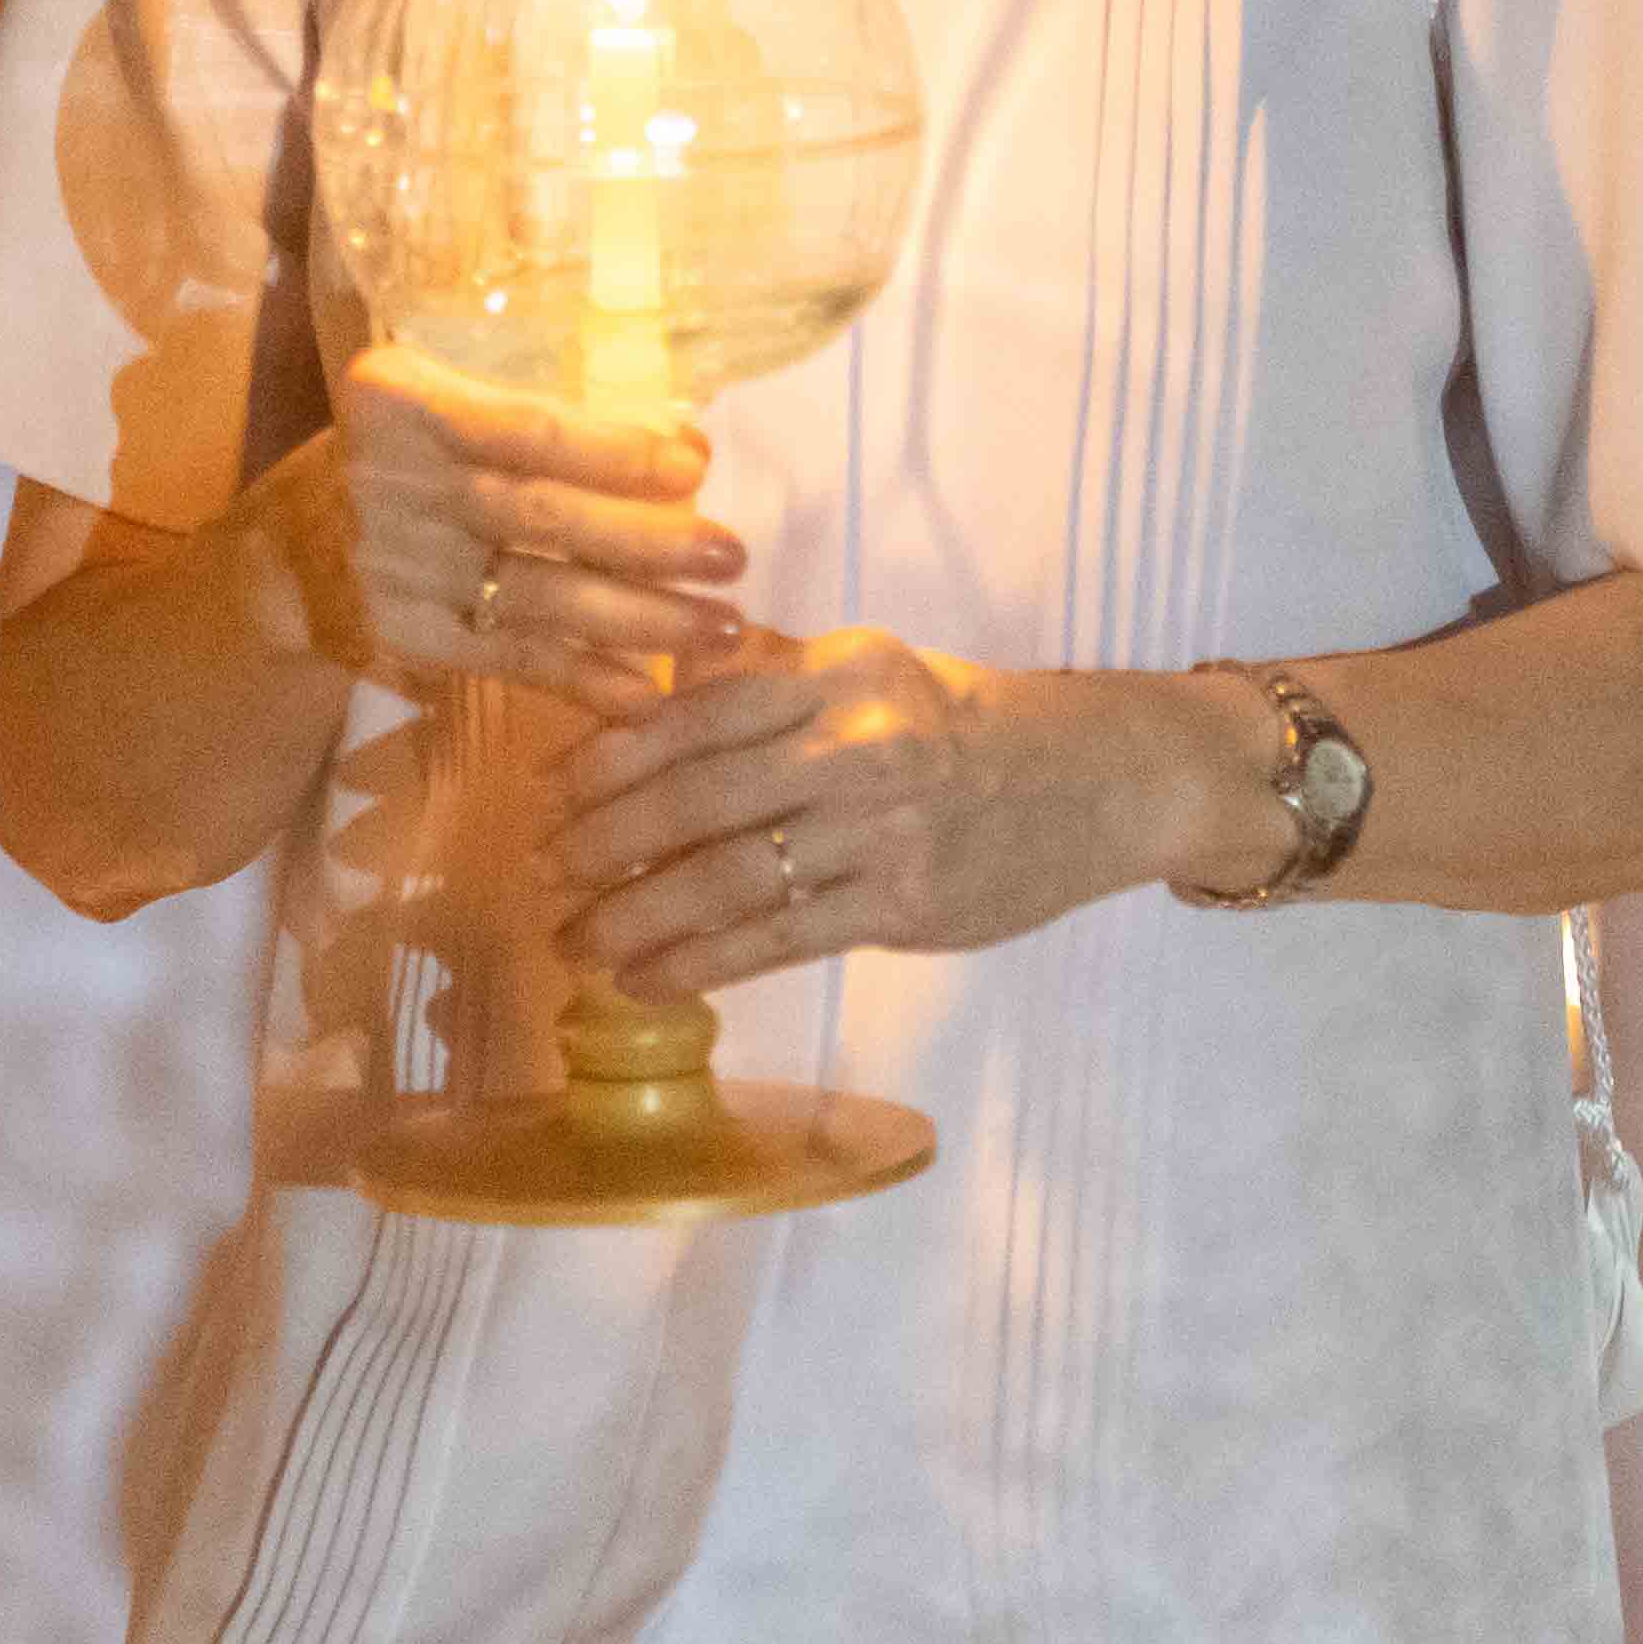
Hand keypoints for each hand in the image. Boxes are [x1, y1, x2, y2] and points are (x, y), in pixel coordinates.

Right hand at [286, 343, 746, 717]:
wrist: (286, 552)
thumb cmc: (402, 459)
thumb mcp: (440, 406)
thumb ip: (539, 418)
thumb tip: (684, 442)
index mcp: (401, 401)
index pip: (529, 428)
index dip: (619, 451)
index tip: (697, 468)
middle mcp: (392, 482)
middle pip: (542, 515)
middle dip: (650, 541)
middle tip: (732, 557)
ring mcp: (395, 568)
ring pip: (537, 595)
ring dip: (641, 619)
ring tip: (722, 629)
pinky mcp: (405, 637)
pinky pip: (510, 659)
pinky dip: (582, 678)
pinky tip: (648, 693)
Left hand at [543, 638, 1234, 997]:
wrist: (1099, 781)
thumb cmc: (967, 723)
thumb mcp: (874, 665)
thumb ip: (768, 668)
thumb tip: (660, 669)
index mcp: (840, 672)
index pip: (696, 712)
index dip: (609, 756)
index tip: (549, 793)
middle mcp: (857, 745)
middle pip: (697, 798)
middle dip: (603, 842)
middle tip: (543, 873)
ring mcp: (882, 832)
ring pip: (729, 878)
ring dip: (634, 916)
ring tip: (574, 942)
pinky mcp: (904, 907)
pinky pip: (779, 939)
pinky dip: (699, 962)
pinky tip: (644, 978)